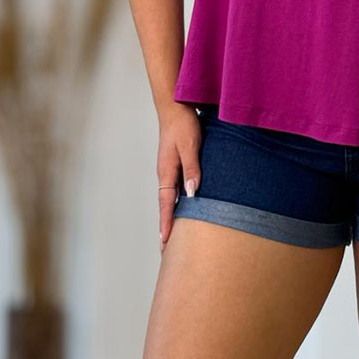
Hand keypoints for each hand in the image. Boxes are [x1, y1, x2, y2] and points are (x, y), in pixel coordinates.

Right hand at [156, 104, 201, 253]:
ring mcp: (170, 170)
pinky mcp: (177, 164)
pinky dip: (178, 203)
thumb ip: (192, 168)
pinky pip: (177, 189)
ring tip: (175, 237)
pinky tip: (186, 209)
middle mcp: (166, 174)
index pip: (166, 204)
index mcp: (166, 172)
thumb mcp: (190, 146)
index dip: (167, 224)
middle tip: (166, 252)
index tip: (165, 244)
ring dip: (172, 217)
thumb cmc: (184, 124)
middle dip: (166, 228)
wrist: (176, 106)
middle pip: (166, 207)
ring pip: (171, 199)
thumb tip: (193, 194)